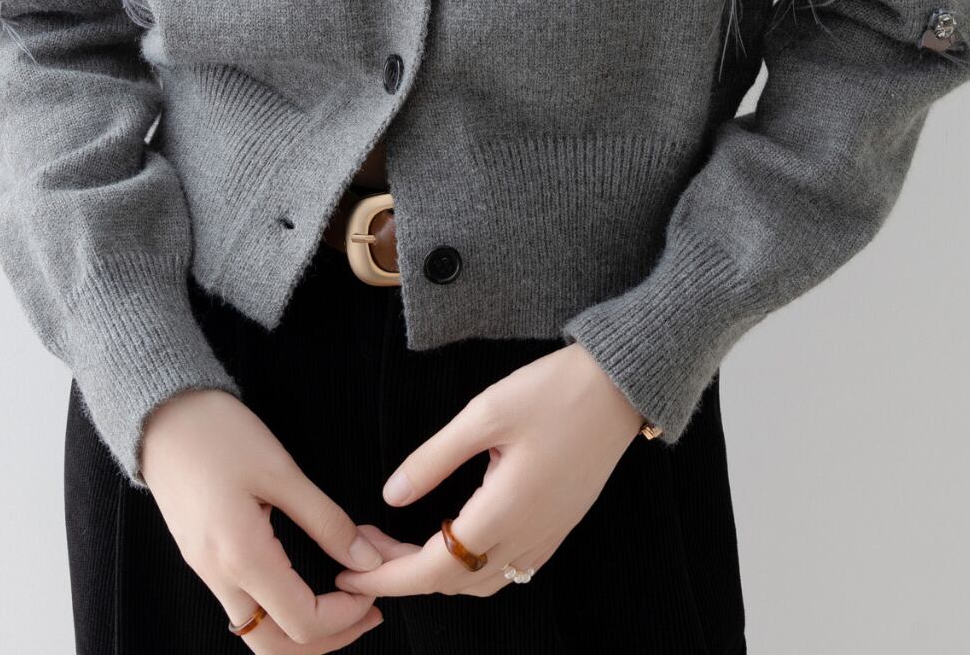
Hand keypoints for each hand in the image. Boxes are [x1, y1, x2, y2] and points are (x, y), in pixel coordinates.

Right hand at [140, 389, 385, 651]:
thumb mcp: (281, 471)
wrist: (162, 417)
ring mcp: (208, 573)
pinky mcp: (205, 561)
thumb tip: (366, 558)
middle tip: (370, 610)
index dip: (347, 615)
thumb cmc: (219, 434)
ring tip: (346, 602)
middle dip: (330, 639)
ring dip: (305, 632)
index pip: (303, 622)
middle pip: (277, 647)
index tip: (375, 584)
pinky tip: (308, 585)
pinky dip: (282, 612)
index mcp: (242, 557)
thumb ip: (326, 520)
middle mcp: (220, 578)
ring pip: (259, 634)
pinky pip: (246, 609)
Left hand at [333, 343, 643, 598]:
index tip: (349, 574)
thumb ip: (435, 458)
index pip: (434, 568)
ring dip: (436, 573)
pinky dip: (469, 566)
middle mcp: (528, 536)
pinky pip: (507, 567)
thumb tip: (390, 496)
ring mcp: (548, 535)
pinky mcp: (559, 525)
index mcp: (506, 511)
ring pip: (481, 581)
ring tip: (398, 543)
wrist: (620, 388)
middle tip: (364, 547)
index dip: (387, 578)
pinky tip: (451, 535)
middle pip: (454, 582)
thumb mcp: (485, 413)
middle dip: (402, 575)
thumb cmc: (554, 392)